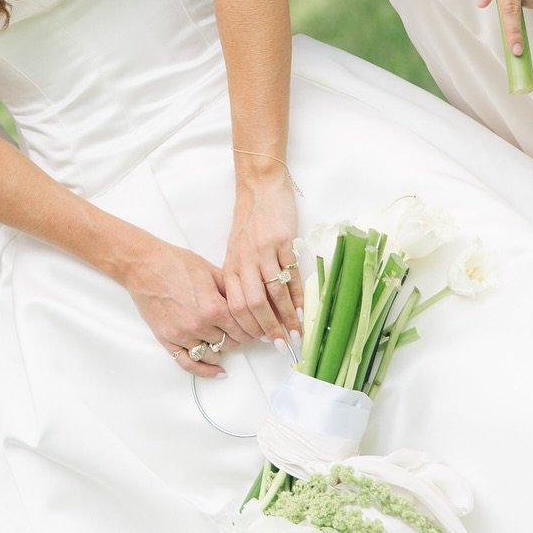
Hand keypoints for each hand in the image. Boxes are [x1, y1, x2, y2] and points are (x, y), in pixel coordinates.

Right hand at [123, 236, 246, 377]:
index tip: (256, 329)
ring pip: (213, 354)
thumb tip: (251, 303)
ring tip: (223, 339)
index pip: (244, 329)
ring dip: (222, 349)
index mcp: (214, 307)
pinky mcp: (167, 340)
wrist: (144, 265)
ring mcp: (182, 335)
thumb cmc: (175, 263)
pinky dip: (206, 371)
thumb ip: (232, 290)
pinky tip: (218, 371)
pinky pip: (189, 364)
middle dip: (238, 338)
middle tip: (240, 331)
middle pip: (231, 343)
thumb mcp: (210, 270)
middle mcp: (199, 325)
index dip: (252, 329)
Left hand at [223, 168, 302, 344]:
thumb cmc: (250, 221)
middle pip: (252, 304)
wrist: (260, 187)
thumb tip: (256, 312)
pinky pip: (290, 275)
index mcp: (230, 266)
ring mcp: (263, 251)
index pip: (234, 306)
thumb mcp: (237, 251)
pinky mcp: (282, 242)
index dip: (247, 328)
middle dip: (267, 329)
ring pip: (272, 293)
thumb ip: (242, 277)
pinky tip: (303, 311)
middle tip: (279, 346)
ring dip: (286, 318)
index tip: (259, 343)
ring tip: (295, 335)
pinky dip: (297, 297)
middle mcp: (243, 261)